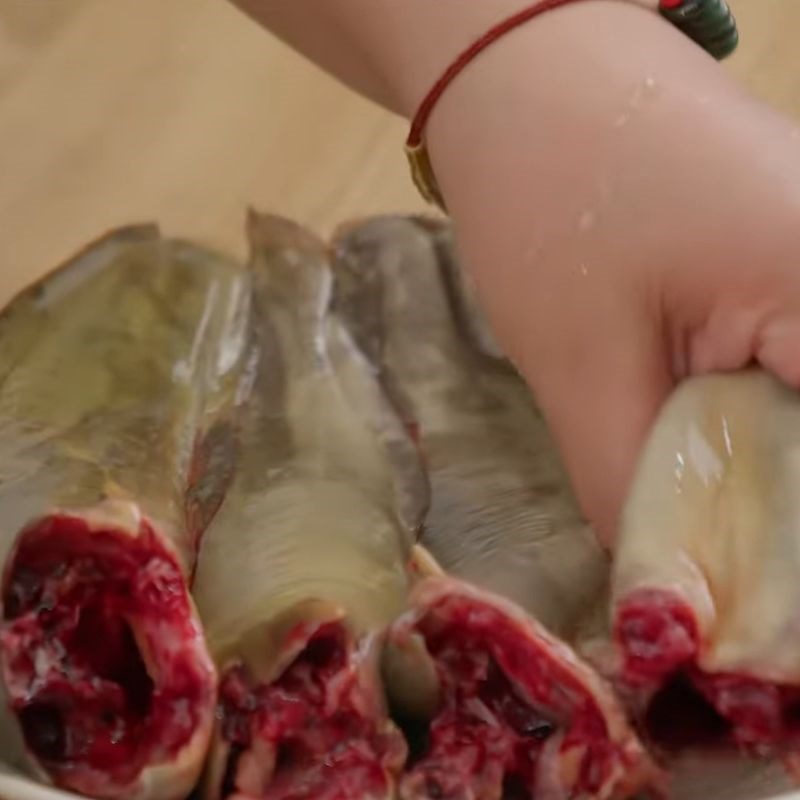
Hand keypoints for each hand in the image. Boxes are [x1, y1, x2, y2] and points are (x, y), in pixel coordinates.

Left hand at [424, 2, 799, 543]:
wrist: (530, 73)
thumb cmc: (549, 190)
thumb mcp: (584, 363)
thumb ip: (631, 491)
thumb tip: (662, 592)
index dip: (792, 574)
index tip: (746, 632)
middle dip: (778, 535)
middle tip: (712, 593)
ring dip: (769, 487)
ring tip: (702, 532)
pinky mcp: (797, 261)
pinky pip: (796, 373)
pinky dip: (762, 432)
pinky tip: (713, 458)